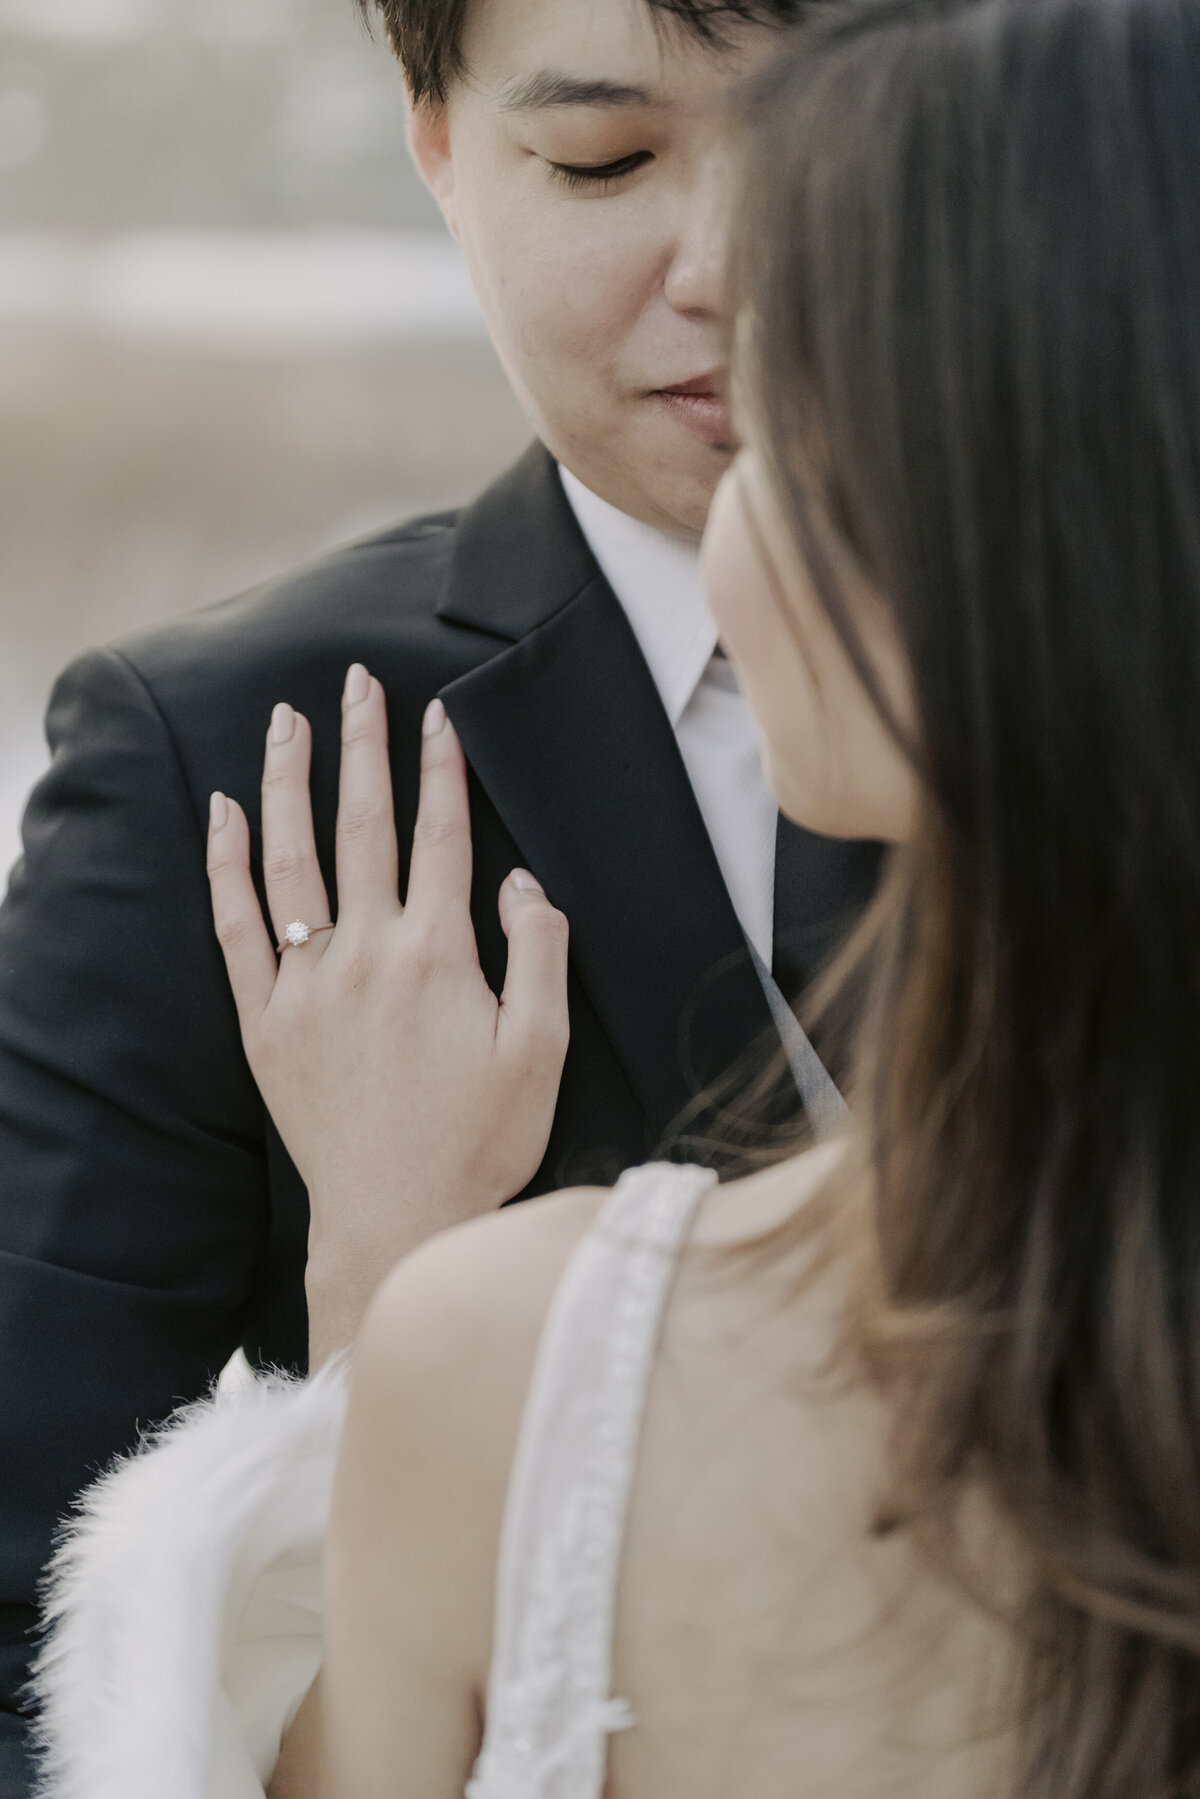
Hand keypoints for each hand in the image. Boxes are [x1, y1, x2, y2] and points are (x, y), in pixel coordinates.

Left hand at [206, 665, 570, 1363]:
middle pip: (362, 827)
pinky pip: (236, 928)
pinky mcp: (266, 1021)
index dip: (441, 768)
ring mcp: (308, 984)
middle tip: (355, 681)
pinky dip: (227, 867)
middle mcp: (367, 954)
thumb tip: (521, 881)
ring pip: (291, 861)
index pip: (440, 836)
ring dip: (289, 783)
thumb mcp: (541, 1050)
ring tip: (285, 721)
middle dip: (362, 746)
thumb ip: (539, 953)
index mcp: (439, 955)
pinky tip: (223, 815)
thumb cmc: (480, 1140)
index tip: (435, 713)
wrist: (396, 1218)